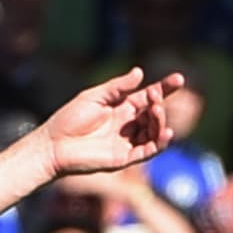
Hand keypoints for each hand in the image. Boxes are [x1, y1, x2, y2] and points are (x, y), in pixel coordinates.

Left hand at [46, 69, 183, 178]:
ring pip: (154, 133)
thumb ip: (117, 87)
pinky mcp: (123, 159)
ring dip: (160, 122)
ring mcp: (127, 142)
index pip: (149, 97)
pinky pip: (147, 151)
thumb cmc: (69, 119)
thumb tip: (140, 73)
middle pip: (154, 114)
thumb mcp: (95, 96)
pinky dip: (159, 144)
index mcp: (122, 107)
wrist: (53, 145)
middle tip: (155, 99)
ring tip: (156, 112)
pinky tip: (166, 134)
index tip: (179, 79)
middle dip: (159, 106)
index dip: (165, 88)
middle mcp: (128, 125)